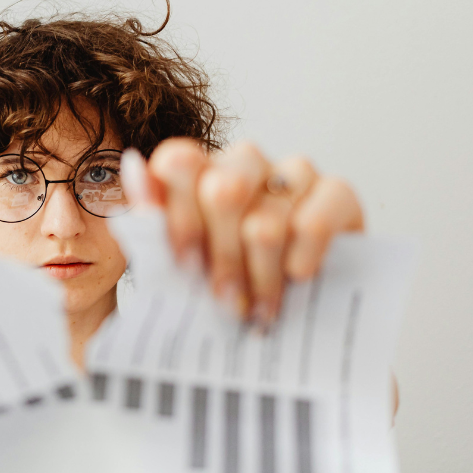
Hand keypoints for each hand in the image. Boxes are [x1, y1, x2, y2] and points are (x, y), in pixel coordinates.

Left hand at [135, 139, 364, 323]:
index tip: (186, 267)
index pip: (178, 163)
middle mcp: (245, 162)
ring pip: (266, 222)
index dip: (180, 219)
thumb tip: (134, 166)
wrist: (295, 309)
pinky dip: (301, 259)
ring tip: (259, 310)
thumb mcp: (180, 262)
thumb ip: (153, 218)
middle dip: (222, 260)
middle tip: (225, 302)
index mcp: (200, 170)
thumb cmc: (230, 280)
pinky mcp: (338, 193)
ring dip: (259, 278)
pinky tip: (297, 278)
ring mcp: (294, 172)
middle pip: (223, 192)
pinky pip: (313, 224)